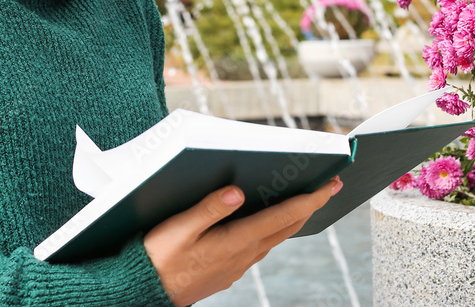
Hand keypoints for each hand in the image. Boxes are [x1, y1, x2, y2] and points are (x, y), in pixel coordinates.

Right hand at [143, 175, 342, 305]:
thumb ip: (209, 208)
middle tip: (329, 185)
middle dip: (310, 205)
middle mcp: (243, 255)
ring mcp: (238, 265)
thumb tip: (238, 191)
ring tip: (305, 200)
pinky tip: (269, 221)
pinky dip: (274, 229)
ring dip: (293, 218)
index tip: (330, 184)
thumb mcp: (179, 228)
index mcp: (236, 241)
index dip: (310, 199)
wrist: (144, 291)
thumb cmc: (157, 257)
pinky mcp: (228, 270)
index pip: (284, 216)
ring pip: (275, 238)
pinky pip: (260, 246)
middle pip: (287, 227)